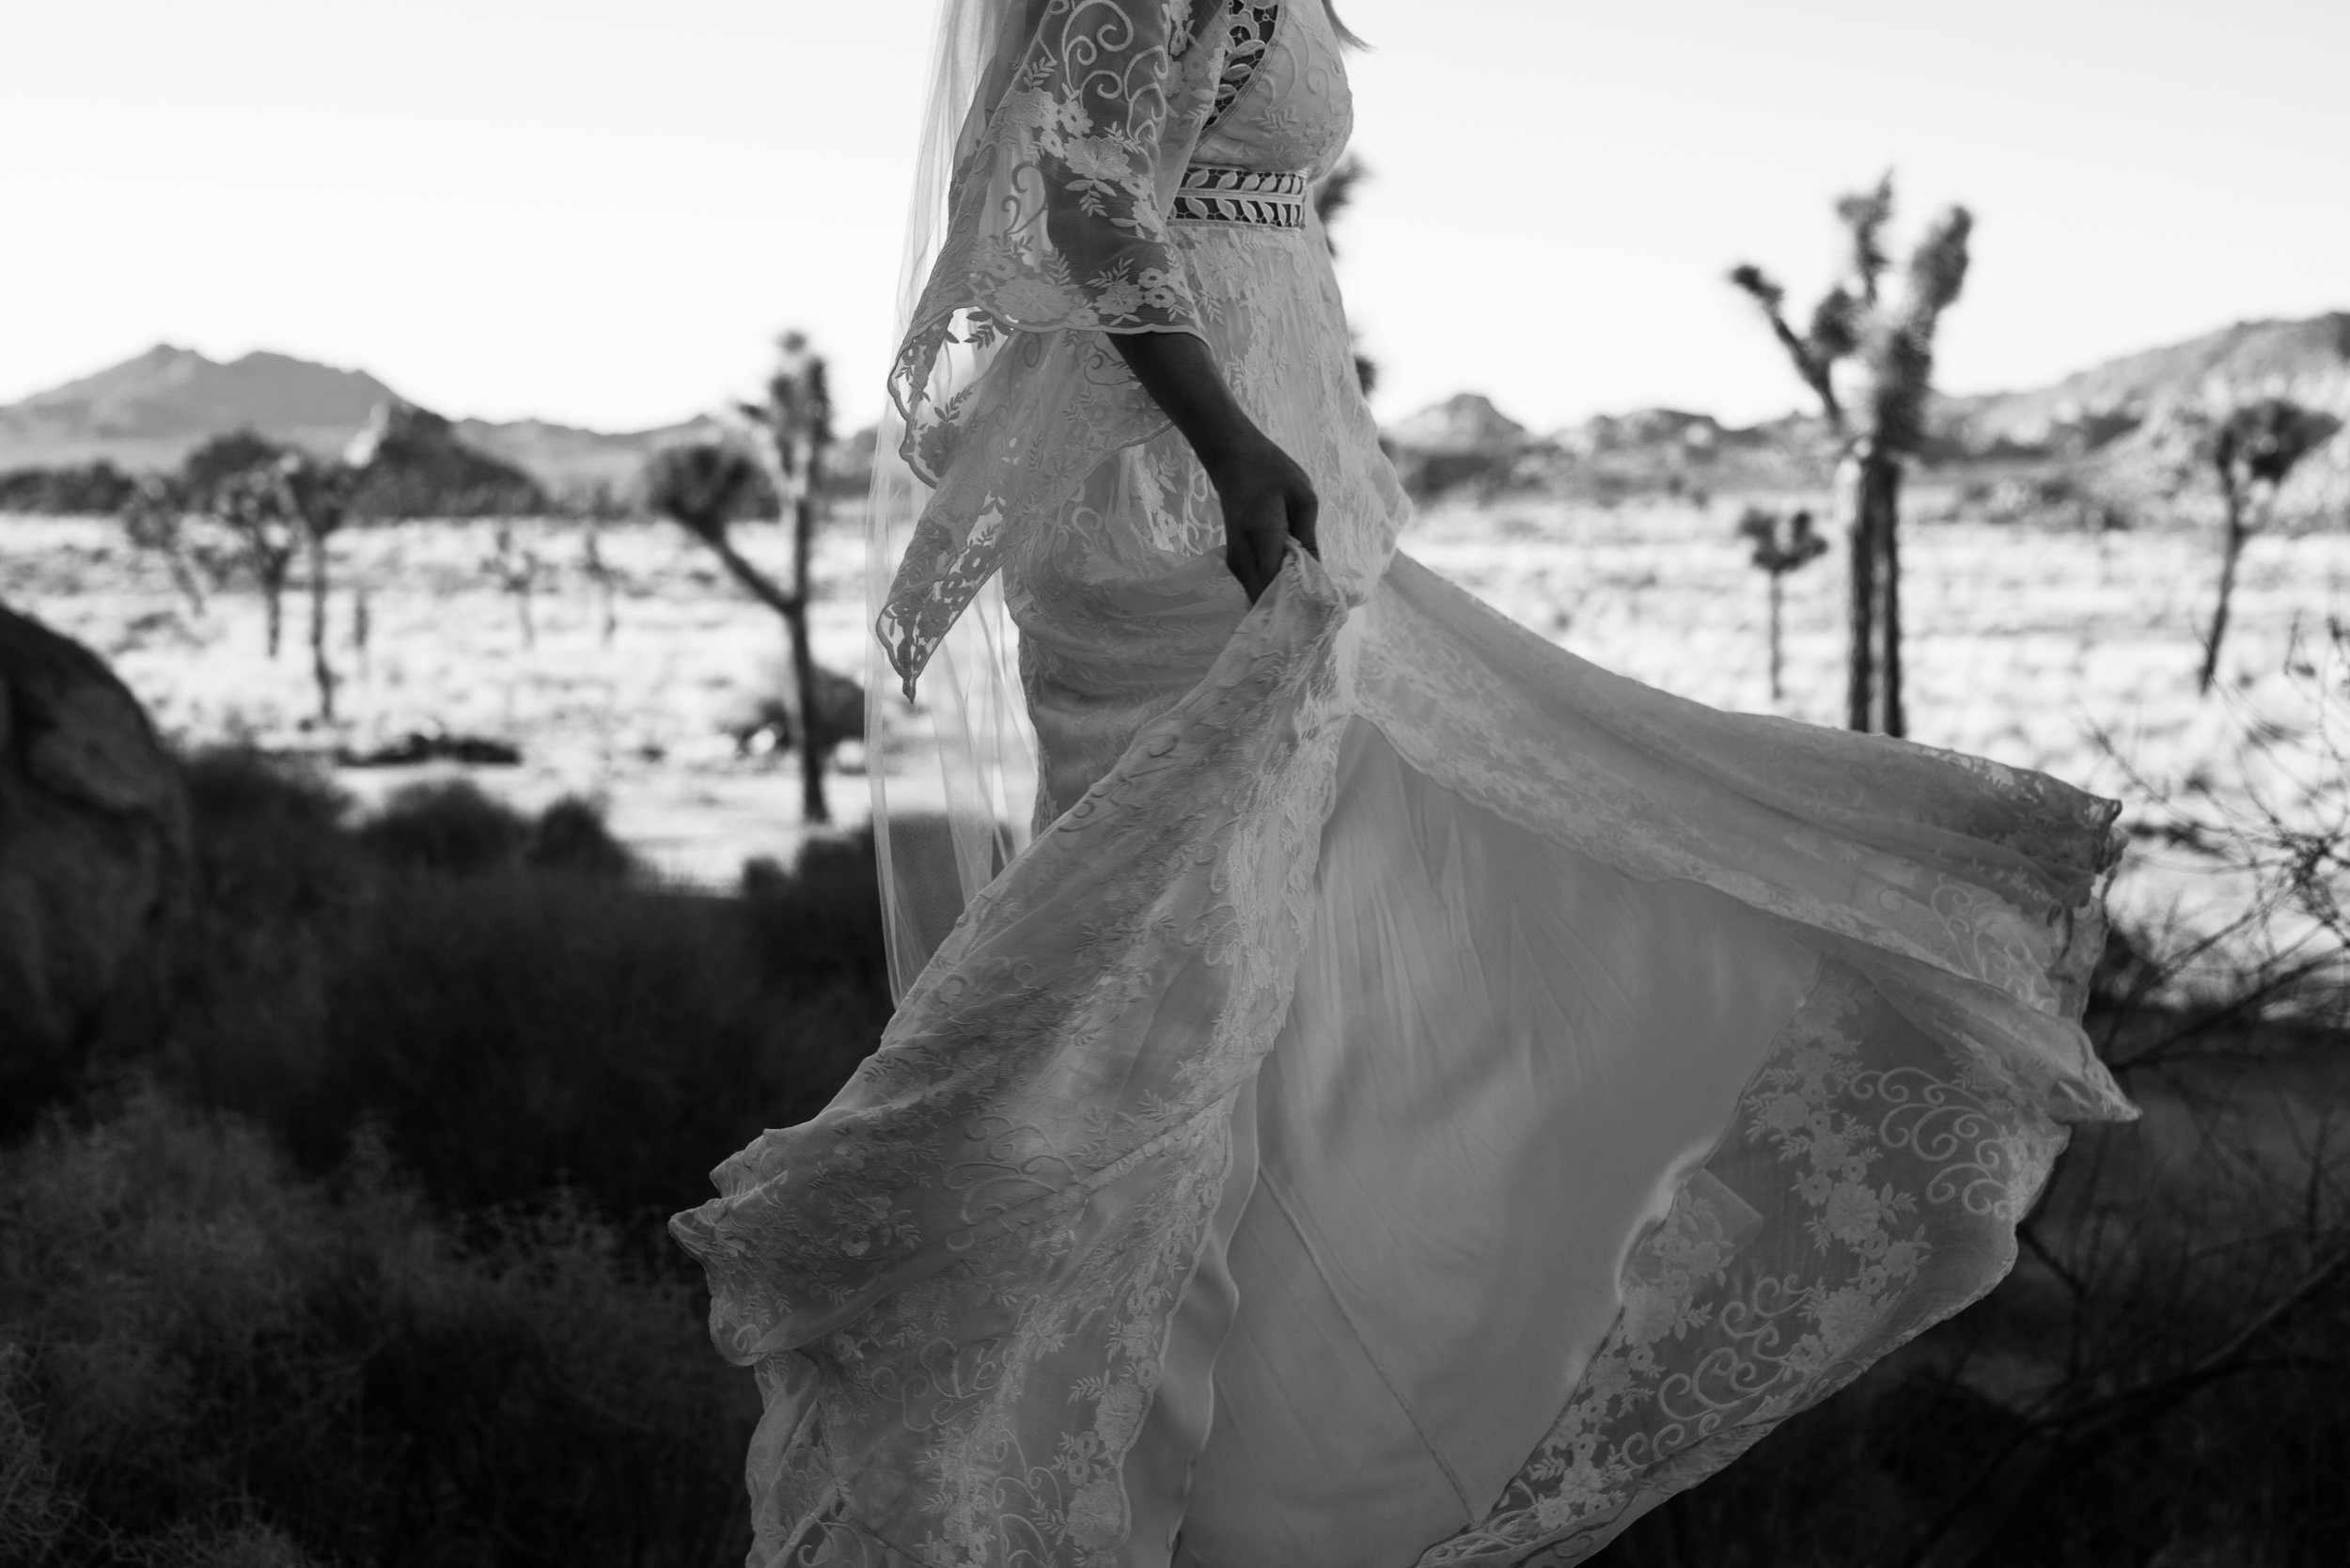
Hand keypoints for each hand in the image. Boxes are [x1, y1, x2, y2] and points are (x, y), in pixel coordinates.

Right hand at [1207, 436, 1319, 603]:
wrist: (1233, 459)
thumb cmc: (1272, 472)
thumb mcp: (1303, 498)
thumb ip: (1309, 540)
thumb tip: (1319, 578)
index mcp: (1261, 534)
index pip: (1280, 583)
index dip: (1303, 599)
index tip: (1326, 605)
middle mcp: (1242, 557)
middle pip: (1268, 600)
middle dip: (1294, 606)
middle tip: (1322, 608)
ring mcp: (1235, 564)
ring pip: (1261, 598)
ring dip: (1285, 601)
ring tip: (1312, 598)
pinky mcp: (1235, 565)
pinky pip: (1258, 588)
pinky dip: (1276, 592)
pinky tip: (1295, 585)